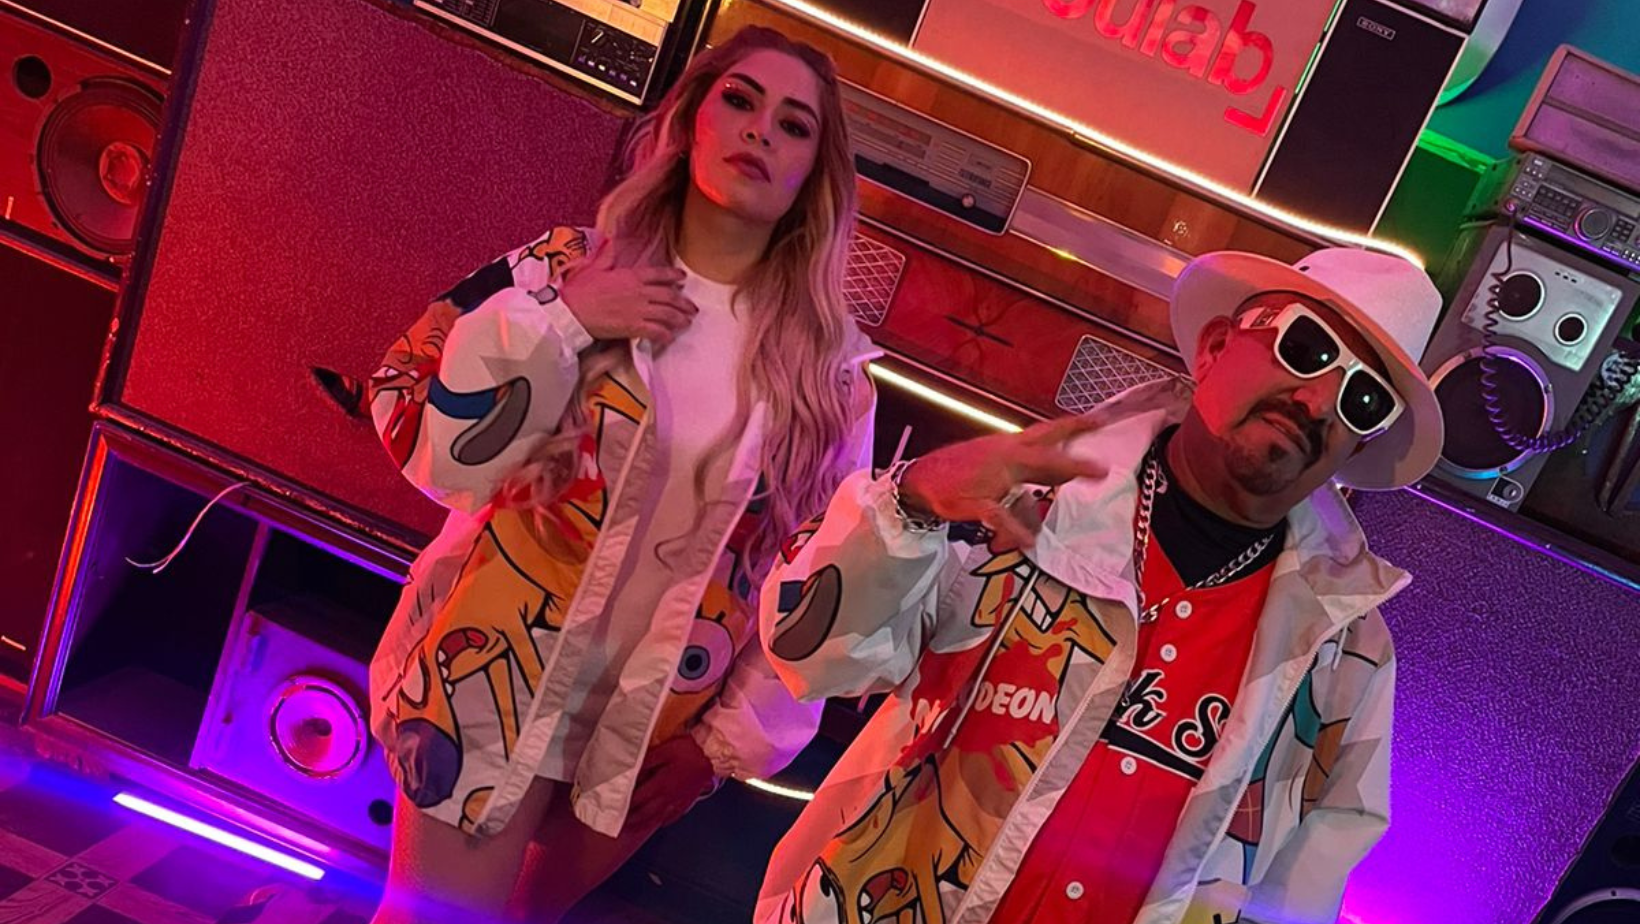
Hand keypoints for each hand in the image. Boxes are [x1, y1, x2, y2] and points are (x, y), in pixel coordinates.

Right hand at [558, 245, 697, 346]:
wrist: (570, 311)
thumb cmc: (579, 290)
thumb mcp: (594, 267)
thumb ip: (607, 255)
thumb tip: (611, 241)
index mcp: (631, 275)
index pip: (659, 274)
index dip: (674, 276)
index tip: (683, 279)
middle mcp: (639, 292)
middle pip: (669, 296)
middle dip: (684, 303)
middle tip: (692, 308)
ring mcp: (638, 310)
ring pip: (667, 314)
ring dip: (680, 318)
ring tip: (686, 322)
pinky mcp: (633, 327)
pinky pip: (656, 331)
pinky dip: (665, 335)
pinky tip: (670, 338)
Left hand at [624, 734, 716, 833]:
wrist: (712, 754)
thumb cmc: (689, 750)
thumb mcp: (663, 750)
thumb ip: (646, 762)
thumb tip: (632, 771)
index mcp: (660, 784)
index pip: (637, 799)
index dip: (624, 805)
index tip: (614, 809)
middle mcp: (668, 796)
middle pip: (645, 813)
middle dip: (631, 820)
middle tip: (620, 824)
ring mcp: (678, 800)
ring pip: (658, 817)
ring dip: (644, 823)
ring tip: (634, 827)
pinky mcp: (687, 800)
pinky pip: (673, 815)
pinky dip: (664, 821)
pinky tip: (660, 822)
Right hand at [899, 415, 1106, 549]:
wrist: (921, 480)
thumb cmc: (957, 472)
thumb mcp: (995, 469)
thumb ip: (1025, 481)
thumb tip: (1049, 495)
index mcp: (1009, 447)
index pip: (1047, 433)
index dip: (1074, 426)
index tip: (1098, 421)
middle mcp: (1005, 456)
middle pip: (1046, 453)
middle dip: (1073, 462)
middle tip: (1100, 468)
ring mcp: (991, 477)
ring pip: (1027, 474)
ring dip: (1050, 482)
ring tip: (1068, 494)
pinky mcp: (976, 501)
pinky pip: (998, 515)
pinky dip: (1013, 528)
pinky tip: (1027, 539)